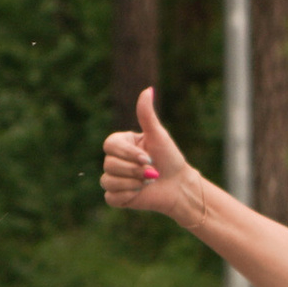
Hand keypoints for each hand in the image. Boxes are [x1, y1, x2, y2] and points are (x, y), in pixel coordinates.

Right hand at [101, 88, 201, 221]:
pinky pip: (111, 197)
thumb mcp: (158, 135)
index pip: (109, 145)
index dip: (128, 154)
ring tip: (148, 182)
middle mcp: (114, 160)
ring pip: (108, 181)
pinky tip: (140, 193)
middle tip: (152, 172)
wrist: (178, 185)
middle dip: (134, 170)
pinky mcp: (116, 197)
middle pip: (109, 164)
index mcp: (121, 144)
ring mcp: (113, 179)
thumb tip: (148, 89)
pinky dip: (127, 195)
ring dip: (132, 183)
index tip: (148, 158)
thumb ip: (147, 114)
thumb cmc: (169, 158)